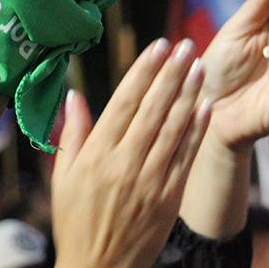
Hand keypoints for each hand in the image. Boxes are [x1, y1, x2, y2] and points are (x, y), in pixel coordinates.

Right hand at [51, 39, 211, 267]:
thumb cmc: (76, 223)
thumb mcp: (62, 178)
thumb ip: (72, 134)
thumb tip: (73, 95)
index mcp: (96, 155)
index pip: (124, 103)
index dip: (143, 72)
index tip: (158, 46)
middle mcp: (124, 164)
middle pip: (153, 110)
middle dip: (171, 74)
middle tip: (186, 45)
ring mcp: (149, 182)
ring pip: (173, 129)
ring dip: (189, 94)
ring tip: (200, 66)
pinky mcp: (169, 198)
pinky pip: (186, 157)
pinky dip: (197, 130)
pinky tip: (206, 106)